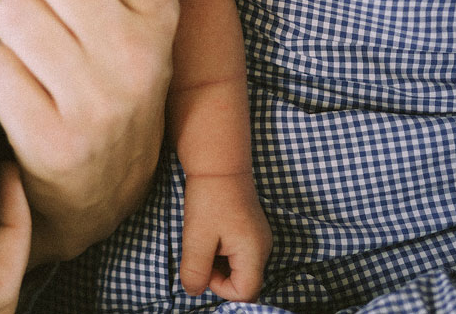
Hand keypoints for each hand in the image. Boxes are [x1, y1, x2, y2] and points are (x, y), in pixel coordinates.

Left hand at [0, 0, 178, 262]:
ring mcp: (98, 101)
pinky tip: (20, 95)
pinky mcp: (54, 141)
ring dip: (8, 31)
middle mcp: (138, 54)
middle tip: (44, 16)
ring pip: (10, 9)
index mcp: (161, 12)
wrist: (98, 198)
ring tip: (35, 58)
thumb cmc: (103, 83)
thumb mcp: (120, 13)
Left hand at [179, 172, 270, 301]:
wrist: (218, 162)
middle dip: (216, 275)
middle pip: (242, 282)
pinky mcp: (250, 230)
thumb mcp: (196, 237)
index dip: (219, 288)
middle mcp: (262, 249)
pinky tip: (209, 232)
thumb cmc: (209, 197)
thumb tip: (193, 291)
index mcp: (254, 253)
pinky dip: (220, 250)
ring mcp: (258, 239)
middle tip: (199, 250)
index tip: (202, 264)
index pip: (244, 292)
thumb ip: (196, 269)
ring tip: (203, 238)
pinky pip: (236, 253)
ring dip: (216, 262)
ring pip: (237, 267)